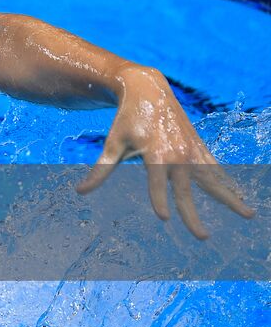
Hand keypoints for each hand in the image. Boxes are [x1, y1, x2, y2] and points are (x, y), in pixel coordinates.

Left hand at [77, 66, 253, 238]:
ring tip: (248, 214)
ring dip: (230, 198)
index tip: (163, 217)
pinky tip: (239, 197)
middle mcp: (178, 154)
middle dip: (193, 214)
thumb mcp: (113, 143)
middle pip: (186, 190)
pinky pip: (216, 169)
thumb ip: (101, 170)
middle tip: (202, 237)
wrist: (148, 89)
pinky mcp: (199, 147)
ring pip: (213, 180)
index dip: (158, 200)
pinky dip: (228, 182)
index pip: (157, 184)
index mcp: (156, 154)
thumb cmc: (127, 119)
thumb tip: (80, 192)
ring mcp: (192, 151)